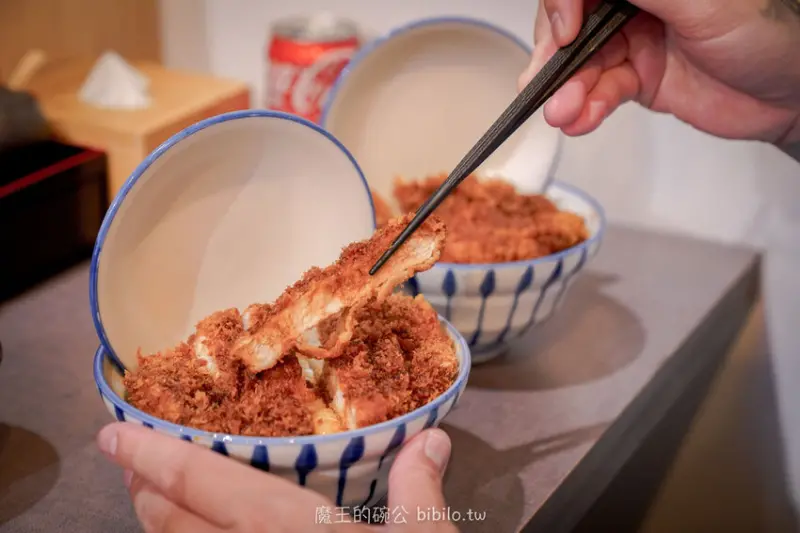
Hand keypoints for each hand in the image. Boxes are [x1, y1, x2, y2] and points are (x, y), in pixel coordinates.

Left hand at [97, 423, 457, 531]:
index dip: (152, 457)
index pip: (204, 484)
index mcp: (293, 532)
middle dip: (145, 490)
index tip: (114, 434)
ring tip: (153, 503)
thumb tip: (430, 438)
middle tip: (133, 464)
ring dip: (159, 528)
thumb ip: (418, 489)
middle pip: (174, 525)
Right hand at [520, 0, 799, 143]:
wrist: (788, 93)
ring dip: (566, 90)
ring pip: (580, 63)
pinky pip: (598, 92)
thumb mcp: (700, 2)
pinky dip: (585, 108)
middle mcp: (632, 5)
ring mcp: (632, 41)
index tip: (564, 33)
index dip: (562, 6)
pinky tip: (579, 119)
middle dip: (554, 57)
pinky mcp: (636, 79)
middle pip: (570, 24)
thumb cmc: (764, 33)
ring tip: (561, 113)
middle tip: (545, 82)